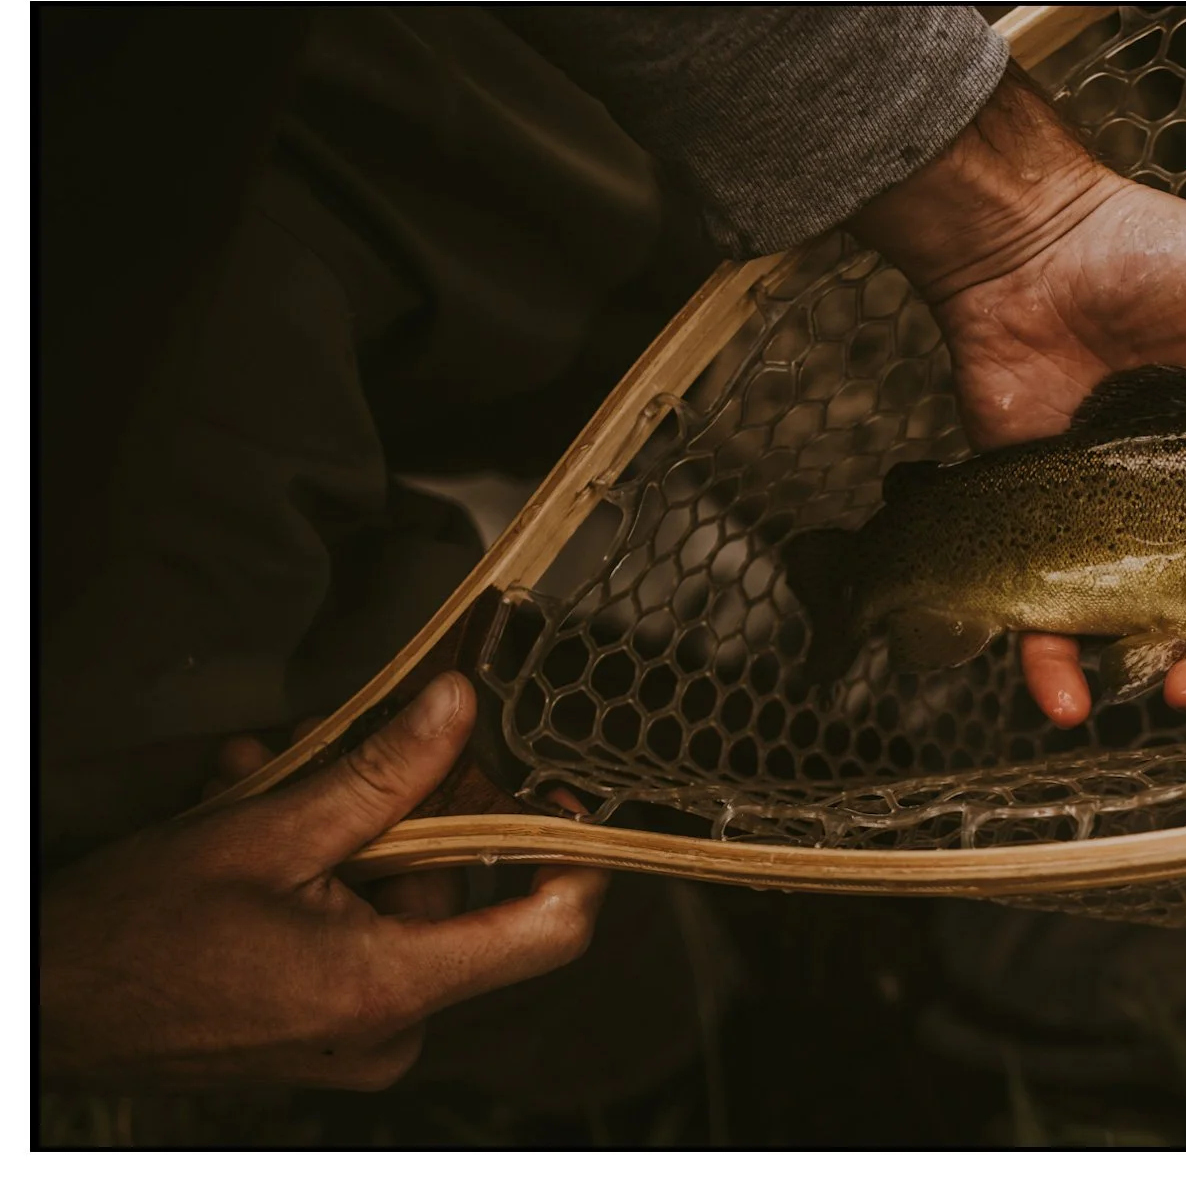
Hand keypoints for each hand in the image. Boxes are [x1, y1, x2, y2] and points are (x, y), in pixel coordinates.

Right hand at [37, 673, 610, 1090]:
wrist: (47, 1006)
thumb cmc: (132, 936)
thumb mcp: (267, 832)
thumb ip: (381, 772)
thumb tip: (461, 707)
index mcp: (391, 985)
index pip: (551, 930)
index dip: (576, 855)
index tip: (569, 794)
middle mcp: (390, 1026)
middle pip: (462, 897)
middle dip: (415, 808)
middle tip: (364, 742)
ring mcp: (359, 1036)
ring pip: (404, 903)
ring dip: (352, 827)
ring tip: (276, 773)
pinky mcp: (329, 1030)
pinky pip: (364, 934)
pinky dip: (329, 874)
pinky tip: (266, 815)